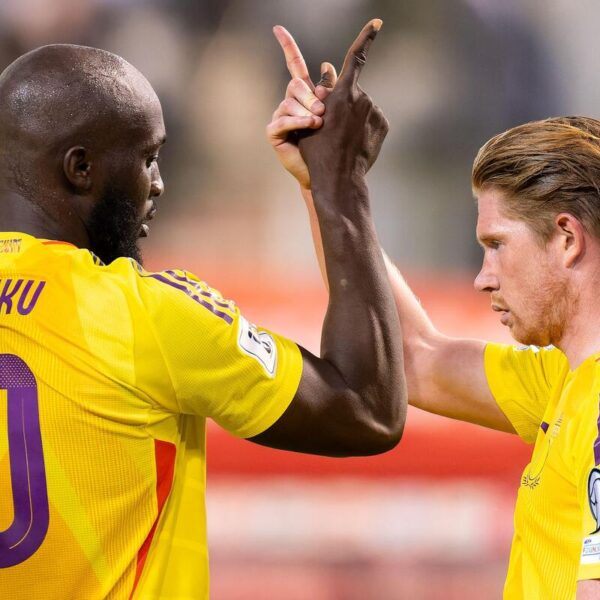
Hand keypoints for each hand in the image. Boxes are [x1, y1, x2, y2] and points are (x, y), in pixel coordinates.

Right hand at [267, 26, 337, 189]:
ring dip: (307, 111)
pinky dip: (299, 122)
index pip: (294, 65)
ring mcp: (281, 117)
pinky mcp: (274, 133)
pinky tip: (311, 126)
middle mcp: (291, 103)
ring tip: (319, 123)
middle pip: (297, 83)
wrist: (329, 177)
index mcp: (306, 95)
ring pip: (290, 100)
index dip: (287, 45)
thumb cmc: (335, 147)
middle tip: (324, 112)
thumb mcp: (337, 114)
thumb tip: (328, 65)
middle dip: (311, 95)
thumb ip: (333, 90)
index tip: (277, 28)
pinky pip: (283, 119)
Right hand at [298, 19, 387, 186]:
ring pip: (363, 107)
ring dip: (354, 118)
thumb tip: (326, 68)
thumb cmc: (318, 150)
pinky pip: (372, 121)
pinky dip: (364, 128)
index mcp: (342, 93)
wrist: (339, 178)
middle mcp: (362, 98)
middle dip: (345, 104)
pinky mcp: (383, 125)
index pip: (355, 58)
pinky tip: (354, 144)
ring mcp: (375, 112)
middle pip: (353, 92)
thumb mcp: (312, 119)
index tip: (377, 23)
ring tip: (343, 140)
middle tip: (333, 127)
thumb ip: (322, 91)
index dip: (366, 37)